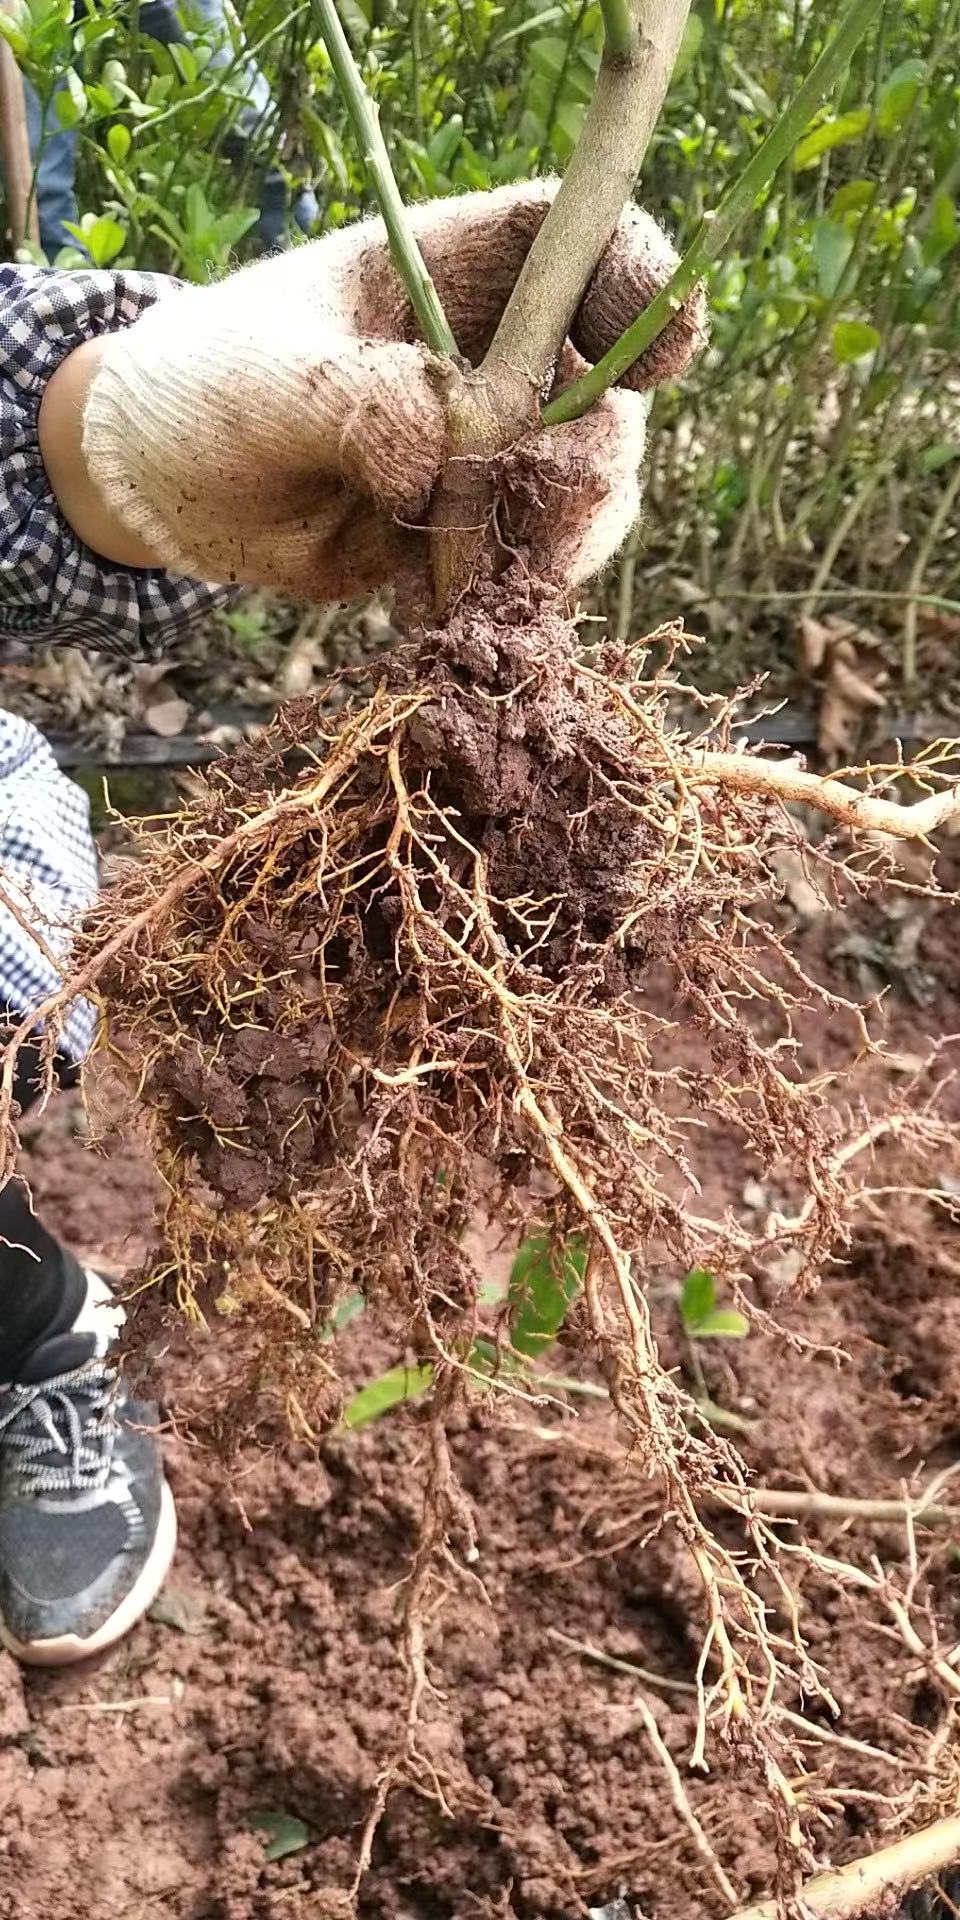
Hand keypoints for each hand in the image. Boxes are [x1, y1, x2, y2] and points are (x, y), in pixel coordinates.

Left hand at [73, 184, 703, 614]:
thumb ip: (363, 402)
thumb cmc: (207, 394)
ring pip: (591, 490)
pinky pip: (537, 566)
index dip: (638, 287)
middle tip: (525, 516)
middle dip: (585, 463)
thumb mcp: (267, 383)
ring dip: (553, 544)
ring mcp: (498, 449)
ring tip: (464, 579)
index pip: (580, 243)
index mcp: (453, 271)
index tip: (652, 365)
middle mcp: (497, 353)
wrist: (166, 491)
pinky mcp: (480, 530)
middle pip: (609, 389)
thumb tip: (454, 455)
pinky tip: (426, 605)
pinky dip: (505, 595)